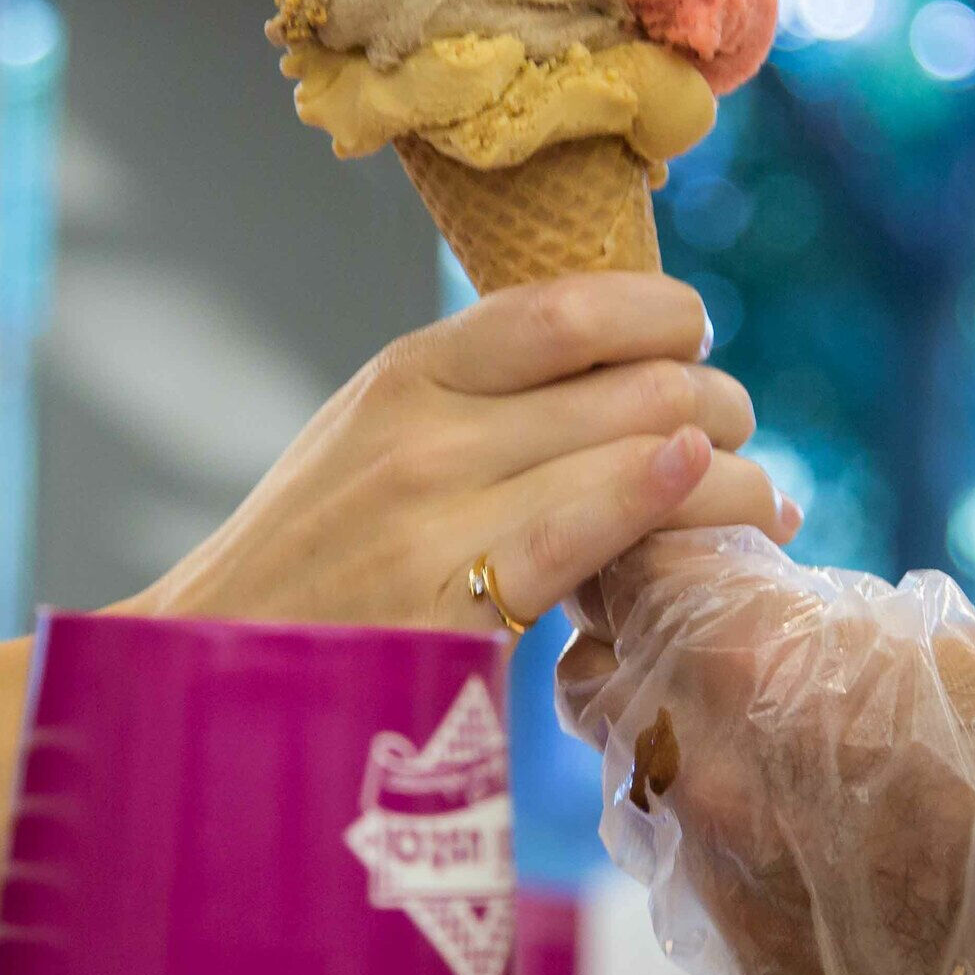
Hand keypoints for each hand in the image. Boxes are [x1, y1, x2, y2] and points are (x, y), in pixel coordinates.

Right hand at [128, 274, 797, 632]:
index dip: (661, 311)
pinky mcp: (453, 598)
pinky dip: (671, 504)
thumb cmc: (310, 567)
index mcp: (410, 371)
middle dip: (716, 400)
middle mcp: (428, 425)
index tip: (695, 334)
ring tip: (763, 502)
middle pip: (628, 379)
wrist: (211, 670)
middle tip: (744, 435)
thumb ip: (472, 405)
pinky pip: (593, 528)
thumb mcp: (370, 444)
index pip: (569, 304)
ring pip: (639, 448)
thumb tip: (609, 379)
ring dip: (729, 473)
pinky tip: (721, 512)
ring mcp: (438, 510)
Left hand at [560, 528, 974, 974]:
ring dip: (675, 759)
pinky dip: (724, 856)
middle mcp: (704, 774)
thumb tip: (737, 593)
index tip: (669, 550)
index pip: (626, 574)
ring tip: (760, 749)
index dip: (643, 554)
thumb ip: (800, 619)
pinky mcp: (750, 970)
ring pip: (637, 793)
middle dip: (632, 652)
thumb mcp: (921, 634)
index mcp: (748, 665)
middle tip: (688, 642)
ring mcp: (718, 881)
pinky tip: (797, 845)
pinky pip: (694, 890)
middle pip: (595, 685)